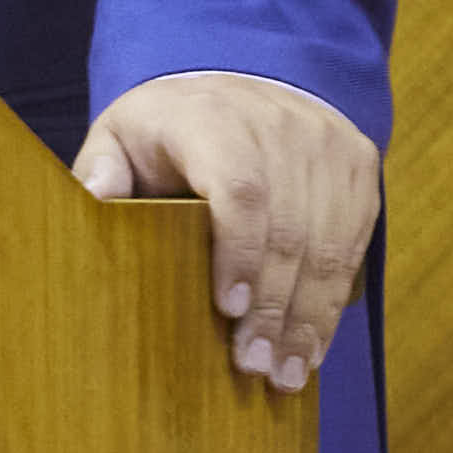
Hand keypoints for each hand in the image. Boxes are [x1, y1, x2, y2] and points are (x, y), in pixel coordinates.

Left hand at [73, 71, 379, 391]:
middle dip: (273, 308)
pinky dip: (333, 301)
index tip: (226, 310)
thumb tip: (93, 202)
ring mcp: (327, 145)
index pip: (240, 188)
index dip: (239, 252)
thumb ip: (102, 170)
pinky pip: (354, 243)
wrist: (243, 77)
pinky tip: (311, 346)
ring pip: (329, 245)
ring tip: (284, 374)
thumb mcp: (122, 133)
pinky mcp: (358, 166)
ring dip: (307, 318)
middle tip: (253, 367)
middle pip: (289, 229)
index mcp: (213, 118)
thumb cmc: (172, 125)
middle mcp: (280, 126)